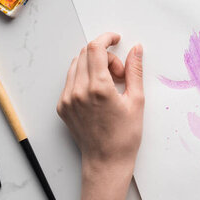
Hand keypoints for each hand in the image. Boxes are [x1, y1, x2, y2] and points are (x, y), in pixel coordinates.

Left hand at [57, 33, 143, 173]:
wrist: (106, 161)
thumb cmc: (125, 135)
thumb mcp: (137, 100)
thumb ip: (134, 71)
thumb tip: (136, 49)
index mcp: (98, 88)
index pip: (96, 49)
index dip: (107, 38)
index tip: (116, 38)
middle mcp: (78, 91)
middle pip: (86, 54)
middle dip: (105, 55)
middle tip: (120, 73)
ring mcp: (67, 99)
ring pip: (76, 65)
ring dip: (94, 64)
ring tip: (110, 83)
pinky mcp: (62, 106)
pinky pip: (71, 80)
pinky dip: (85, 77)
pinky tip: (99, 92)